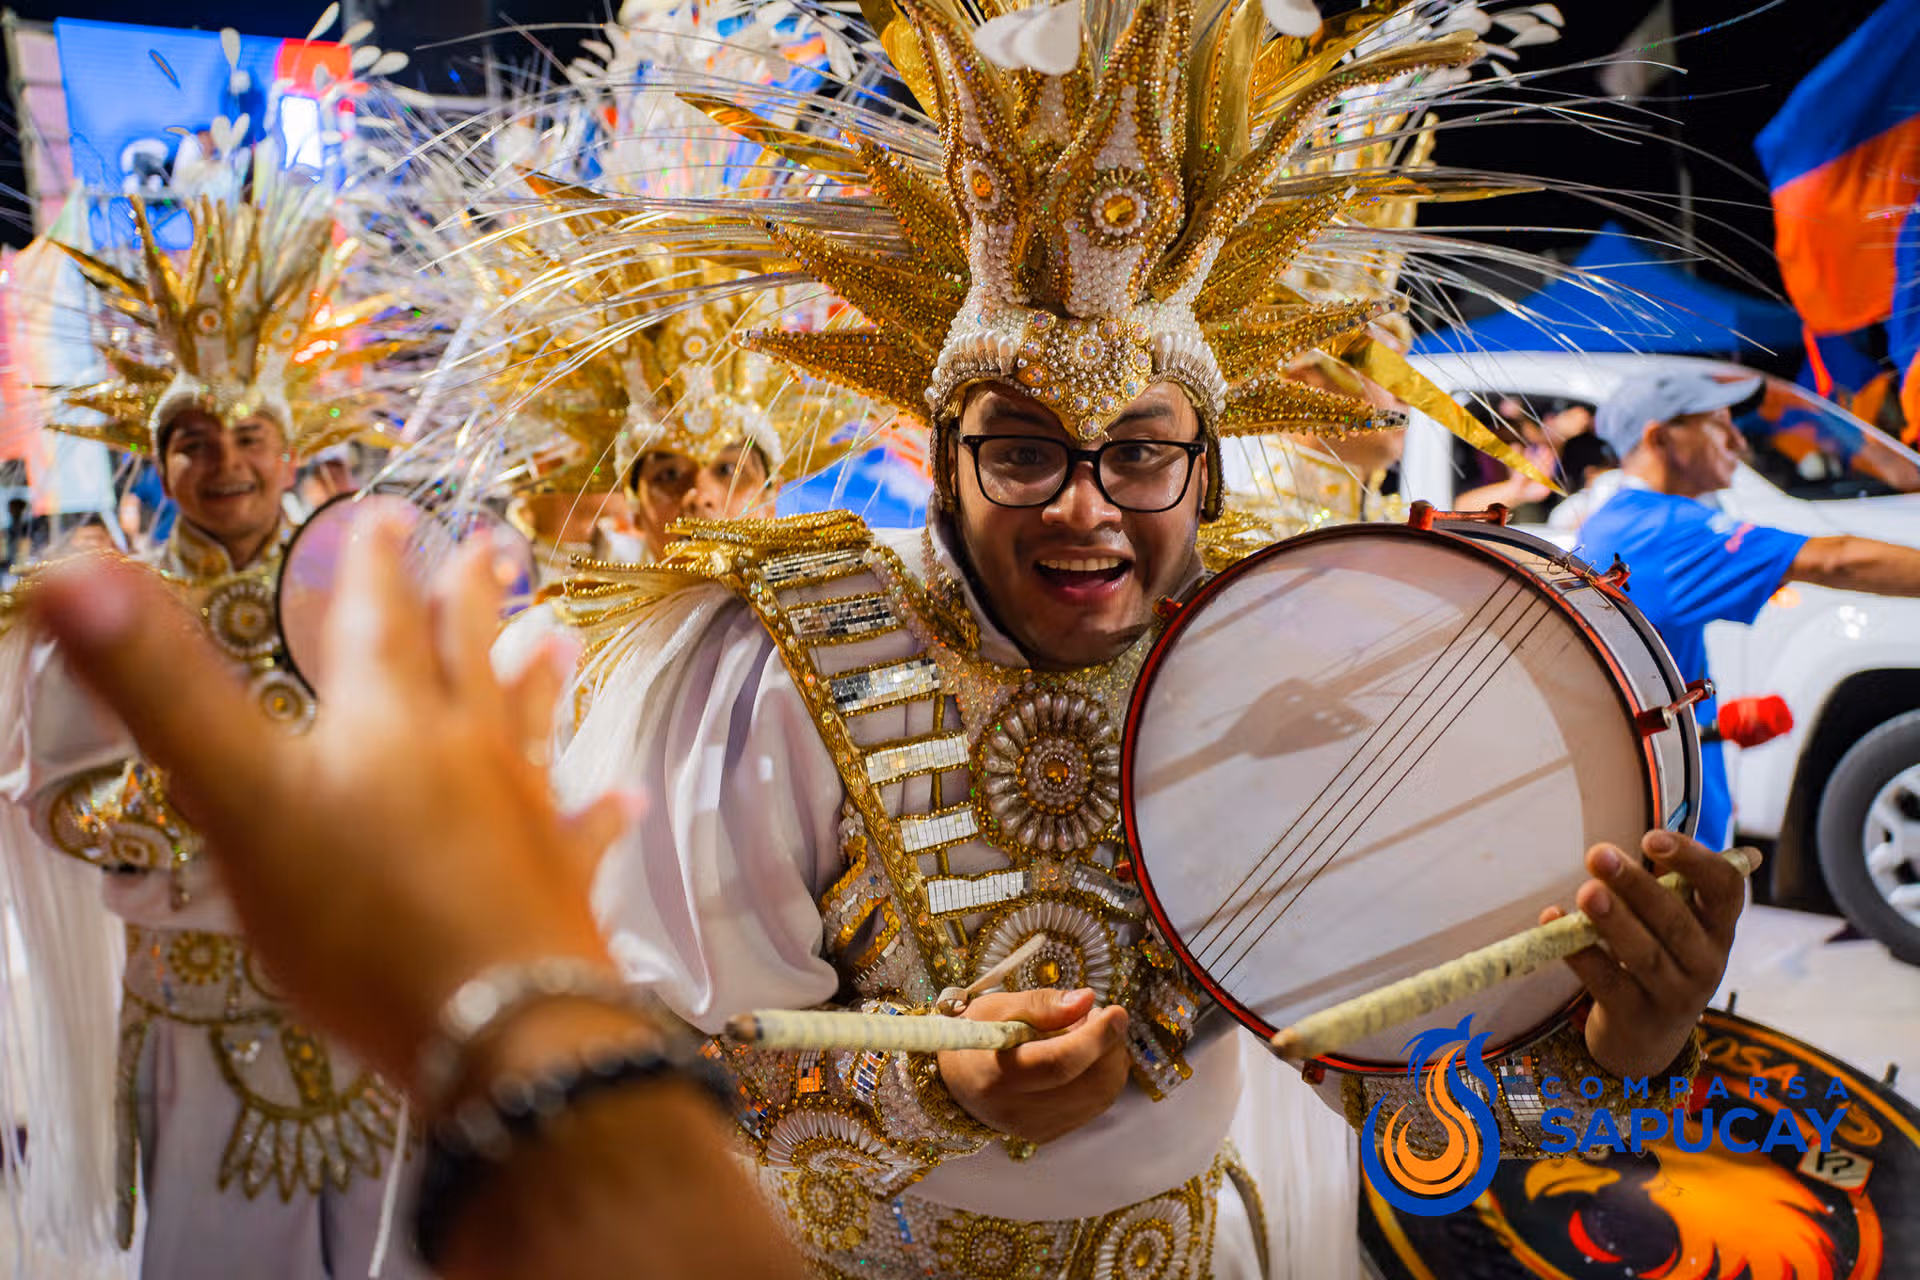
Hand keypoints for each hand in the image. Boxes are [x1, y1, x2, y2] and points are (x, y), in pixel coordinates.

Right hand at [26, 507, 622, 1088]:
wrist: (497, 1023)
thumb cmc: (364, 918)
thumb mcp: (239, 799)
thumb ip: (162, 691)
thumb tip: (74, 573)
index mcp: (386, 719)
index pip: (376, 621)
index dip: (374, 565)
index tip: (387, 515)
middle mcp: (466, 749)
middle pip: (466, 656)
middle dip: (468, 599)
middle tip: (491, 547)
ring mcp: (523, 812)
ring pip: (531, 725)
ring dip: (538, 678)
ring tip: (558, 635)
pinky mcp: (559, 882)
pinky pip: (583, 832)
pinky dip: (601, 812)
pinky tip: (626, 798)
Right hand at [937, 987, 1129, 1142]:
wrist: (954, 1081)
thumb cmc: (974, 1035)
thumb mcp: (996, 1007)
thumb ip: (1042, 1003)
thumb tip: (1087, 1000)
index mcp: (996, 1074)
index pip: (1059, 1063)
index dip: (1095, 1038)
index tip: (1115, 1012)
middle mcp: (1017, 1110)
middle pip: (1090, 1084)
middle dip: (1110, 1045)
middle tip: (1101, 1016)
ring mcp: (1035, 1128)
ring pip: (1100, 1096)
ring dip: (1110, 1059)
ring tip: (1090, 1033)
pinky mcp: (1049, 1134)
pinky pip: (1094, 1106)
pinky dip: (1101, 1076)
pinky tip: (1085, 1057)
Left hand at [1542, 830, 1755, 1078]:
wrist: (1648, 1039)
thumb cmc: (1661, 959)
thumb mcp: (1677, 926)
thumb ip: (1668, 887)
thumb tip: (1674, 836)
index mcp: (1718, 929)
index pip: (1724, 890)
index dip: (1693, 861)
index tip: (1651, 838)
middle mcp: (1706, 964)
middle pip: (1675, 920)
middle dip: (1636, 885)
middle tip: (1597, 854)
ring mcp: (1673, 996)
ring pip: (1644, 955)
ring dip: (1613, 920)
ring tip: (1586, 892)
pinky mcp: (1635, 1018)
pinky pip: (1606, 982)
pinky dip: (1578, 952)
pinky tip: (1552, 919)